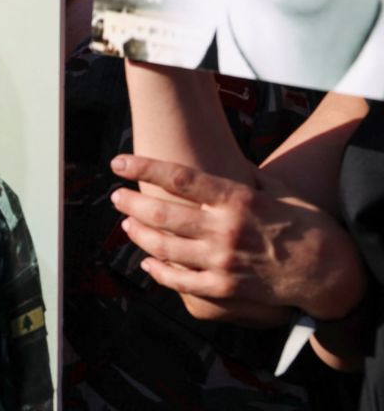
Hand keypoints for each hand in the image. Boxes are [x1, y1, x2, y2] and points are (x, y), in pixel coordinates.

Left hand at [110, 155, 366, 323]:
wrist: (330, 271)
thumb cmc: (305, 224)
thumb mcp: (278, 189)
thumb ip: (243, 176)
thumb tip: (219, 159)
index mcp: (237, 199)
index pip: (179, 178)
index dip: (143, 168)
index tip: (118, 162)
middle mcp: (225, 229)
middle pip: (162, 214)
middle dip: (131, 203)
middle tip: (116, 197)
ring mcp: (222, 261)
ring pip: (164, 248)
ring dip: (138, 234)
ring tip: (127, 223)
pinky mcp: (223, 288)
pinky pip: (179, 281)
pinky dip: (158, 272)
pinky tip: (147, 263)